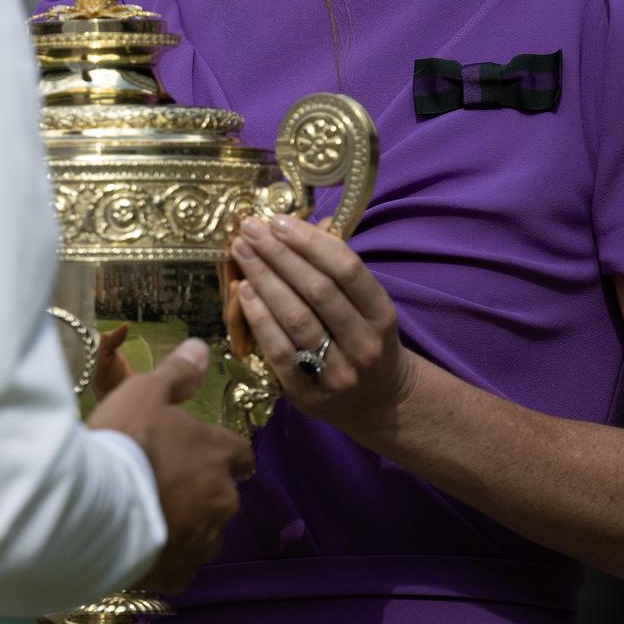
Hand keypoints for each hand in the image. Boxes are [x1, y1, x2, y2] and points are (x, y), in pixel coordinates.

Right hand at [86, 337, 252, 593]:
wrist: (90, 504)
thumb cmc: (124, 440)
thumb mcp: (145, 392)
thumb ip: (176, 373)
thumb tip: (202, 347)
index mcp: (220, 454)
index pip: (242, 455)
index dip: (223, 454)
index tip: (199, 452)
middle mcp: (223, 500)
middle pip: (222, 496)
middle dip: (200, 491)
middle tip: (161, 483)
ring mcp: (203, 540)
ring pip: (204, 532)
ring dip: (186, 525)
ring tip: (148, 516)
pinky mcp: (180, 573)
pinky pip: (181, 566)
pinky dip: (167, 558)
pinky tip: (140, 546)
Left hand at [232, 214, 411, 438]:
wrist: (380, 402)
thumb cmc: (366, 340)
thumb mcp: (369, 307)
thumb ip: (339, 272)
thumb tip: (303, 226)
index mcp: (381, 315)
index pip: (347, 270)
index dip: (310, 242)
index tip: (278, 221)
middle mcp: (363, 344)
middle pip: (317, 290)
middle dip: (279, 254)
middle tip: (250, 229)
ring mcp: (337, 372)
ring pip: (296, 319)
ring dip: (265, 280)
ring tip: (242, 254)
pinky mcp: (309, 395)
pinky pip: (280, 352)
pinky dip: (259, 319)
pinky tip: (244, 293)